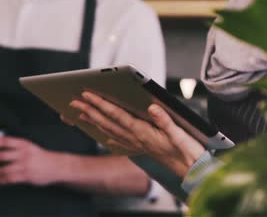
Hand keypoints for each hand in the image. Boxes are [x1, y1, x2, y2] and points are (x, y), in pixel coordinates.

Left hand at [0, 136, 59, 185]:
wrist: (57, 166)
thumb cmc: (42, 156)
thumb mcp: (30, 147)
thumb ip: (16, 147)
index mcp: (24, 144)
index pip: (4, 141)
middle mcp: (23, 154)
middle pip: (0, 156)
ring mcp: (24, 165)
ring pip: (2, 169)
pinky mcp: (26, 176)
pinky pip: (9, 179)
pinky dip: (1, 180)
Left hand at [70, 91, 205, 177]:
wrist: (192, 170)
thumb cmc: (187, 151)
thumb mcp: (179, 133)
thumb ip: (164, 120)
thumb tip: (152, 107)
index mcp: (143, 132)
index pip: (117, 115)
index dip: (101, 104)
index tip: (86, 95)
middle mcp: (136, 139)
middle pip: (108, 122)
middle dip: (90, 111)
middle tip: (74, 102)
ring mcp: (137, 145)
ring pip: (110, 131)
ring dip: (94, 121)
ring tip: (82, 113)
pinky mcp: (142, 149)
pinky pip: (119, 142)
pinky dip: (108, 136)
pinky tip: (103, 135)